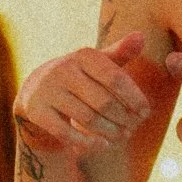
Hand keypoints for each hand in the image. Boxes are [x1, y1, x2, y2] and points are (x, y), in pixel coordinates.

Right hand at [15, 33, 153, 151]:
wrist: (35, 90)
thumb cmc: (79, 77)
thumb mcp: (98, 63)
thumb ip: (121, 52)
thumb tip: (141, 35)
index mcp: (83, 55)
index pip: (116, 78)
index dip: (134, 98)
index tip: (145, 113)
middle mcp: (63, 69)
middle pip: (103, 101)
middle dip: (122, 118)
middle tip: (133, 129)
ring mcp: (47, 90)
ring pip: (86, 118)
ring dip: (109, 131)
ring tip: (121, 137)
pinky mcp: (36, 110)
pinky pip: (65, 132)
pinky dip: (87, 142)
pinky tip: (102, 145)